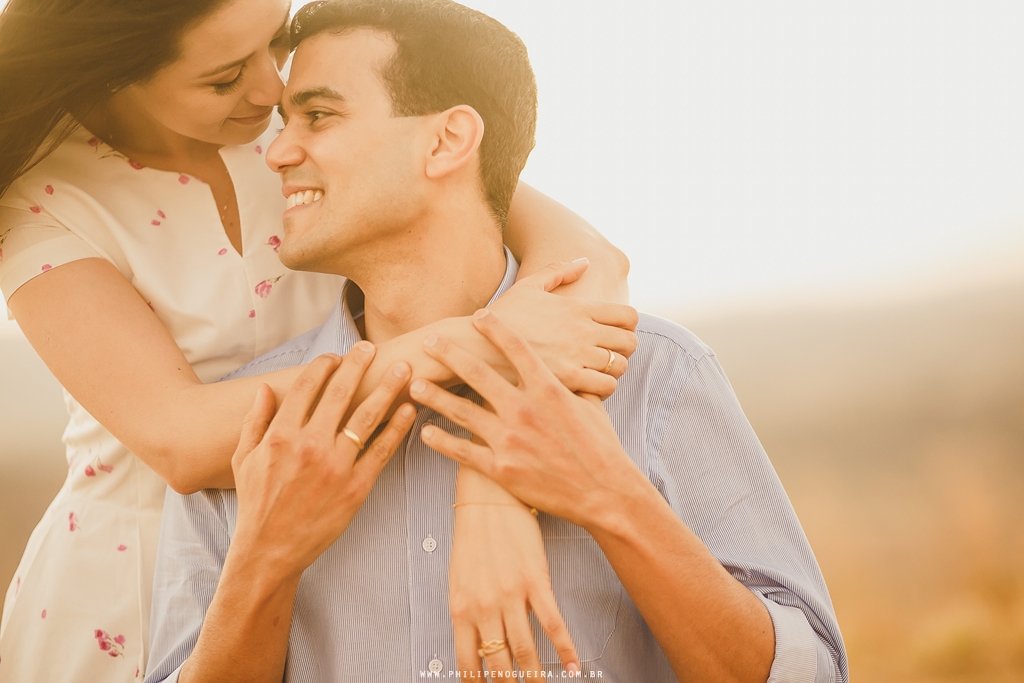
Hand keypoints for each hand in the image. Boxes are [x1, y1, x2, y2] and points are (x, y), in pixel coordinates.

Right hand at [231, 344, 416, 579]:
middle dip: (358, 365)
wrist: (269, 550)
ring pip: (367, 417)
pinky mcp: (356, 487)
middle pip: (340, 393)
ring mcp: (335, 466)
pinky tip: (409, 411)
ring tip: (403, 370)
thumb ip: (255, 421)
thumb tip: (264, 388)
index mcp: (282, 434)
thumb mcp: (243, 459)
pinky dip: (397, 429)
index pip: (307, 387)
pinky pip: (381, 451)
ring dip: (388, 390)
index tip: (337, 356)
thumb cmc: (256, 504)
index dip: (324, 366)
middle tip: (371, 347)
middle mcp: (309, 445)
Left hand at [409, 309, 647, 532]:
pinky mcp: (501, 469)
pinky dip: (441, 441)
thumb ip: (573, 383)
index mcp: (548, 389)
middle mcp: (524, 409)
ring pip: (462, 412)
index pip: (516, 349)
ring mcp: (510, 439)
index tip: (478, 316)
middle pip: (478, 373)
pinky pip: (463, 452)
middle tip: (429, 342)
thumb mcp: (591, 405)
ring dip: (435, 396)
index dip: (495, 329)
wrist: (604, 492)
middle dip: (450, 355)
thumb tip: (572, 366)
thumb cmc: (600, 447)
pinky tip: (425, 432)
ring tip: (414, 385)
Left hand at [448, 466, 579, 678]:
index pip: (468, 664)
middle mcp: (484, 607)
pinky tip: (572, 668)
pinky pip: (553, 623)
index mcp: (460, 609)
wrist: (488, 498)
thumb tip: (478, 643)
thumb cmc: (472, 537)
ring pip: (527, 651)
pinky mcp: (536, 581)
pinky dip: (565, 650)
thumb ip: (467, 612)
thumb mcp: (459, 579)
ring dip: (536, 678)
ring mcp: (511, 596)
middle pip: (499, 664)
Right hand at [490, 260, 637, 398]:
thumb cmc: (502, 317)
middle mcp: (583, 331)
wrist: (476, 346)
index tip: (613, 333)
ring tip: (595, 372)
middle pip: (630, 342)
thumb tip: (585, 261)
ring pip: (620, 366)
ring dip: (613, 371)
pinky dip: (602, 388)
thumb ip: (559, 270)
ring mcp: (576, 356)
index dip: (627, 326)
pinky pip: (606, 387)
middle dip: (623, 350)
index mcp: (578, 307)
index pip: (629, 316)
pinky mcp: (567, 380)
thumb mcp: (529, 286)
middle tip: (607, 355)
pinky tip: (585, 386)